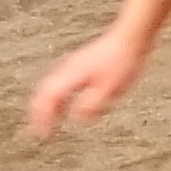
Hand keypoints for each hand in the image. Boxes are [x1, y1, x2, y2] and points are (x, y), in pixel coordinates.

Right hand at [26, 28, 147, 136]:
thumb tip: (78, 120)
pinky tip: (66, 103)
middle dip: (39, 112)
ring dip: (48, 104)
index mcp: (71, 76)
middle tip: (39, 129)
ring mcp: (73, 64)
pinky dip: (57, 96)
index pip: (48, 98)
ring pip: (51, 87)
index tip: (41, 133)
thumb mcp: (110, 89)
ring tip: (49, 120)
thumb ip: (92, 105)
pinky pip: (61, 82)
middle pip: (44, 92)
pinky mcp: (81, 63)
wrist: (131, 37)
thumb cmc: (123, 61)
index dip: (42, 117)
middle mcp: (67, 69)